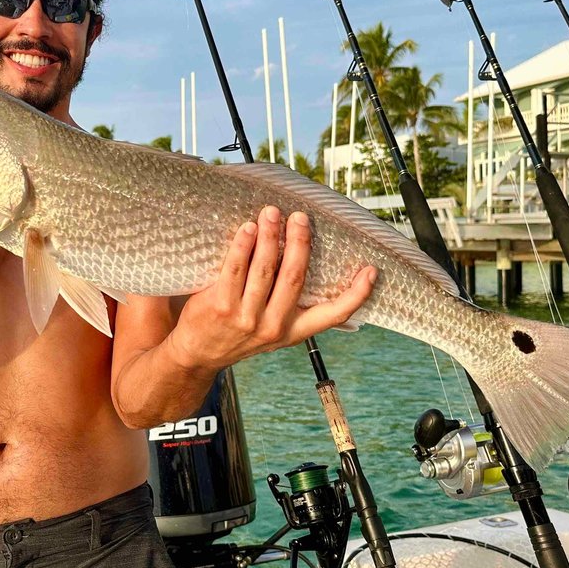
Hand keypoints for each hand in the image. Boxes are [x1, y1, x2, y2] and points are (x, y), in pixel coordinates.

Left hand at [170, 206, 375, 368]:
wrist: (196, 354)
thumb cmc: (236, 333)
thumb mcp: (272, 331)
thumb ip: (291, 307)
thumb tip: (311, 270)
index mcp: (293, 331)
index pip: (332, 316)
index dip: (356, 295)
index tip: (371, 270)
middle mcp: (273, 326)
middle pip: (294, 278)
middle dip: (299, 243)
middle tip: (300, 217)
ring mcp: (246, 318)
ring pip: (264, 270)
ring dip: (270, 236)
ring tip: (272, 213)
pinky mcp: (220, 307)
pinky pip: (234, 269)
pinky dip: (243, 246)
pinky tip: (247, 229)